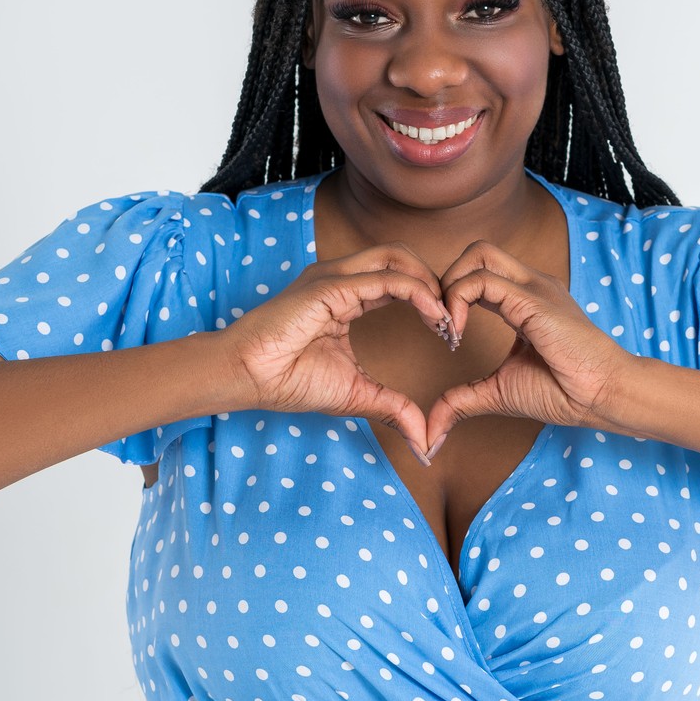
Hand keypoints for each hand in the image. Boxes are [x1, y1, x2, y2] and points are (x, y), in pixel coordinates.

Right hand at [221, 243, 451, 457]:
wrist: (247, 378)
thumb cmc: (289, 381)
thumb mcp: (356, 395)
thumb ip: (393, 409)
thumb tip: (424, 443)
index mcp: (346, 296)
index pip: (399, 279)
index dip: (430, 301)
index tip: (448, 336)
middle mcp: (342, 278)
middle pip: (403, 257)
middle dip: (435, 283)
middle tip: (452, 323)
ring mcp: (335, 277)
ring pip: (398, 257)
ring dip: (430, 283)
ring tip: (444, 320)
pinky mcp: (330, 286)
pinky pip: (386, 278)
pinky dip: (417, 293)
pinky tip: (433, 319)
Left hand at [423, 241, 640, 456]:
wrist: (603, 395)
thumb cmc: (563, 392)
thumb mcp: (498, 392)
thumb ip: (462, 401)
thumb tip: (432, 430)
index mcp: (524, 300)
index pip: (477, 274)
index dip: (451, 299)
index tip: (448, 340)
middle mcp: (528, 284)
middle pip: (476, 252)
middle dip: (446, 280)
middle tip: (441, 325)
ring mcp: (532, 286)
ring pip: (476, 254)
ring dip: (449, 287)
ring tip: (449, 329)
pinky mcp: (531, 298)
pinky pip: (480, 280)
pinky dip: (457, 301)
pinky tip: (458, 335)